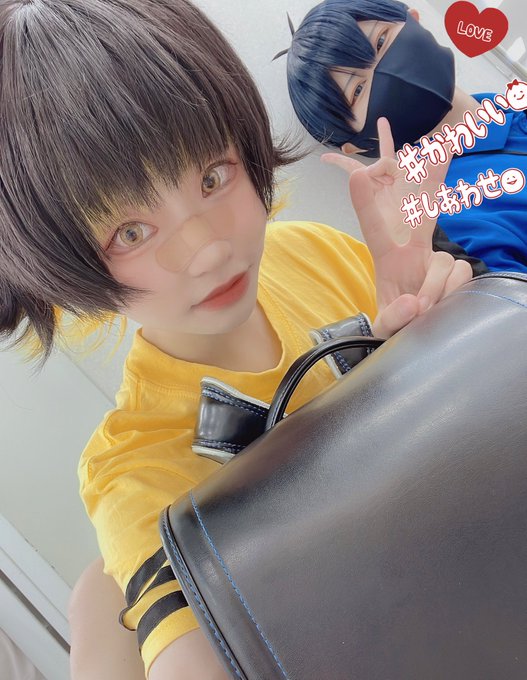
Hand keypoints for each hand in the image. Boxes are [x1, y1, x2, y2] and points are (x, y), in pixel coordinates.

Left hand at [321, 117, 471, 337]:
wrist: (417, 333)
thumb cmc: (395, 322)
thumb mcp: (384, 327)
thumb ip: (392, 318)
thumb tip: (415, 303)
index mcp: (385, 257)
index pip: (372, 225)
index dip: (365, 201)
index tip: (358, 174)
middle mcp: (412, 249)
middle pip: (424, 208)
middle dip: (432, 176)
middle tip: (443, 143)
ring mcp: (435, 257)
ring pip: (443, 262)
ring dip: (434, 290)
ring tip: (422, 309)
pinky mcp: (456, 268)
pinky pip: (460, 273)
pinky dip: (450, 293)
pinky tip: (440, 303)